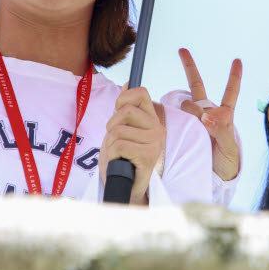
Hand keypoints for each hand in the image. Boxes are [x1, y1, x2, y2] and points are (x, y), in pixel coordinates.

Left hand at [101, 86, 164, 204]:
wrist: (126, 186)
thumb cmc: (123, 157)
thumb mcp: (123, 128)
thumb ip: (126, 108)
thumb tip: (128, 83)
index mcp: (153, 119)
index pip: (141, 93)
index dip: (123, 98)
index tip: (117, 111)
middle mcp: (158, 128)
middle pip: (126, 110)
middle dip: (111, 125)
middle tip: (115, 139)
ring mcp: (155, 142)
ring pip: (118, 130)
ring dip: (110, 143)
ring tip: (118, 154)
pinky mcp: (148, 156)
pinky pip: (119, 145)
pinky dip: (111, 154)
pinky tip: (119, 161)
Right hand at [177, 49, 241, 180]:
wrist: (210, 178)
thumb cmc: (224, 163)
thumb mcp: (229, 148)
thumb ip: (221, 131)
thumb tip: (206, 117)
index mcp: (224, 116)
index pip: (230, 92)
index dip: (234, 76)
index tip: (237, 60)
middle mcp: (206, 113)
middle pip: (197, 86)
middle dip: (189, 66)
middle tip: (181, 50)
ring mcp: (192, 119)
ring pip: (186, 105)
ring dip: (189, 112)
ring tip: (194, 130)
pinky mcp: (181, 127)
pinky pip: (174, 116)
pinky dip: (169, 113)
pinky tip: (163, 115)